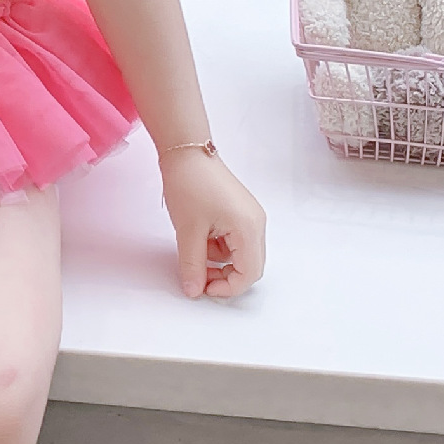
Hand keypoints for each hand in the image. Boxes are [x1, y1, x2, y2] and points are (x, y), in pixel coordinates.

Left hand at [160, 146, 265, 300]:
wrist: (186, 152)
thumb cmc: (190, 185)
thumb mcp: (188, 231)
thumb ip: (193, 265)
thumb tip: (193, 291)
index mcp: (249, 228)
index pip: (250, 273)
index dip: (228, 288)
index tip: (204, 289)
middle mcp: (256, 224)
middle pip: (250, 266)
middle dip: (224, 276)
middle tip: (198, 275)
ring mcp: (250, 216)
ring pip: (240, 254)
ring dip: (218, 260)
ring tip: (194, 247)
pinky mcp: (240, 211)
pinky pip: (234, 240)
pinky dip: (218, 246)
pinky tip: (199, 235)